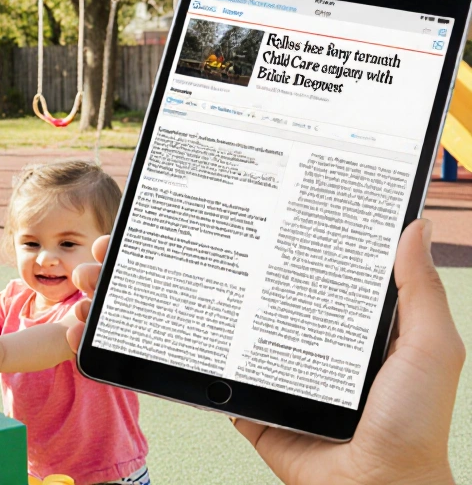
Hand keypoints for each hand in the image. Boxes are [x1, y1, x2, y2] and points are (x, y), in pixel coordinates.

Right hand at [70, 223, 463, 484]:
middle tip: (107, 240)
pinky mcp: (233, 399)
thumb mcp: (426, 346)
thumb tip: (412, 225)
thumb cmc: (412, 422)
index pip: (258, 251)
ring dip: (130, 297)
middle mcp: (276, 328)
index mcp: (319, 309)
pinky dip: (137, 349)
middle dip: (148, 257)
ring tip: (89, 278)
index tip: (177, 201)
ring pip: (181, 319)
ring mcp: (249, 364)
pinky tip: (100, 326)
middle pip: (205, 278)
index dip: (215, 224)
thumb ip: (416, 289)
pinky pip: (181, 371)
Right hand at [233, 219, 461, 484]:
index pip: (345, 279)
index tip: (310, 208)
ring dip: (239, 313)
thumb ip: (421, 291)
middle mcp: (327, 353)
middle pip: (294, 302)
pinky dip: (215, 359)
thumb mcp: (431, 348)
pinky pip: (230, 376)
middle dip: (274, 273)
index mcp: (369, 334)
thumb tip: (414, 228)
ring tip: (222, 274)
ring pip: (255, 334)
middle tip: (252, 231)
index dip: (331, 246)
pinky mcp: (260, 404)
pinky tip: (204, 332)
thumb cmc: (415, 427)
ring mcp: (291, 379)